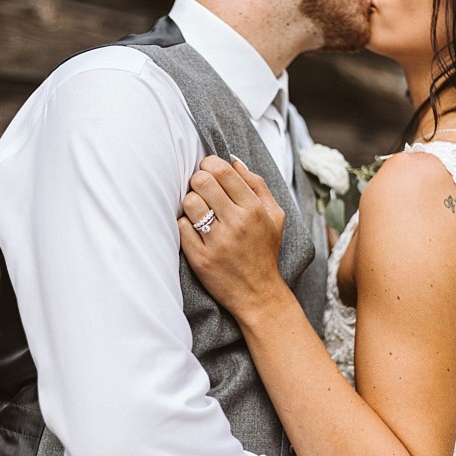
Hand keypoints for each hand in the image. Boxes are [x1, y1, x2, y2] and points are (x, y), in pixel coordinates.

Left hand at [177, 156, 288, 319]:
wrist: (259, 295)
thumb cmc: (264, 252)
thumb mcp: (274, 216)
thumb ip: (257, 185)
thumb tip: (234, 161)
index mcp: (254, 209)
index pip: (223, 171)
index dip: (209, 164)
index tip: (208, 172)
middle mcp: (237, 223)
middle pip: (202, 181)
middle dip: (197, 181)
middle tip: (200, 190)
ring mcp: (218, 242)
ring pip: (189, 202)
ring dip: (190, 202)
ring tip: (197, 211)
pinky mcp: (201, 259)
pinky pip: (181, 227)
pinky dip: (184, 225)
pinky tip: (193, 230)